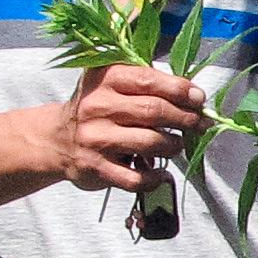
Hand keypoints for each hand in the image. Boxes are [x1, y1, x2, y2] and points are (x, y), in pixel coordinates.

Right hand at [49, 63, 207, 192]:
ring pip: (150, 143)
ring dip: (174, 146)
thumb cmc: (97, 109)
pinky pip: (137, 177)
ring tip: (177, 145)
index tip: (199, 99)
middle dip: (185, 118)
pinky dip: (156, 177)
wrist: (57, 140)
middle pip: (154, 111)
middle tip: (200, 124)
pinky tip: (161, 173)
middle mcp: (97, 106)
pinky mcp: (96, 168)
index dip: (180, 90)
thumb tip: (193, 97)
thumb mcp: (114, 84)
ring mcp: (96, 138)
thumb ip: (149, 84)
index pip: (149, 81)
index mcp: (105, 79)